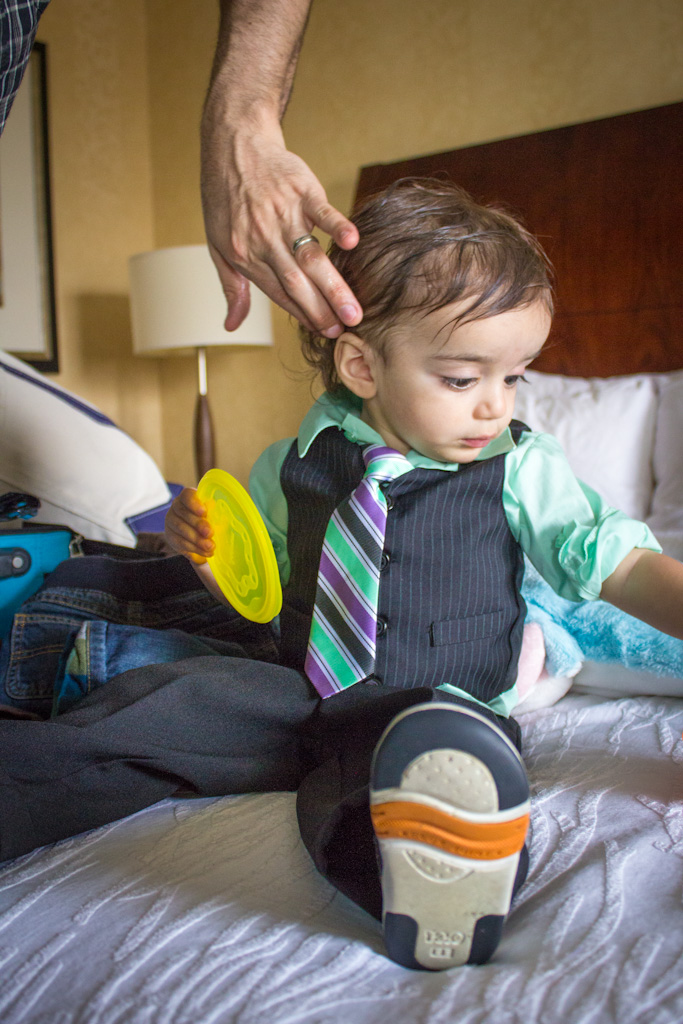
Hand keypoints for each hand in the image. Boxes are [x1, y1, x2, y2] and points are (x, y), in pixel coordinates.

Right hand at [164, 488, 214, 564]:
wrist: (193, 536)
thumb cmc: (207, 520)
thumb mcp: (212, 515)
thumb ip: (214, 514)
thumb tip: (224, 519)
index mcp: (188, 497)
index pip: (187, 495)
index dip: (194, 503)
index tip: (204, 512)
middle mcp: (177, 507)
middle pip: (184, 513)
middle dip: (198, 524)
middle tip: (210, 533)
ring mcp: (171, 521)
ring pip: (181, 529)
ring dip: (197, 539)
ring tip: (210, 546)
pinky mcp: (170, 536)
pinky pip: (180, 542)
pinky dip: (195, 548)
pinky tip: (205, 552)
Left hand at [201, 121, 361, 337]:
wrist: (232, 145)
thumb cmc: (225, 198)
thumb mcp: (217, 246)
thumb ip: (232, 288)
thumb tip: (232, 325)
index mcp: (245, 256)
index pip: (279, 294)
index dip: (304, 315)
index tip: (327, 333)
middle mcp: (264, 239)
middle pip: (297, 282)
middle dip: (322, 310)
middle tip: (346, 330)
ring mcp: (283, 213)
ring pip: (311, 256)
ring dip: (333, 286)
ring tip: (354, 310)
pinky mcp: (301, 190)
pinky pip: (321, 210)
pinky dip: (336, 225)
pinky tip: (352, 243)